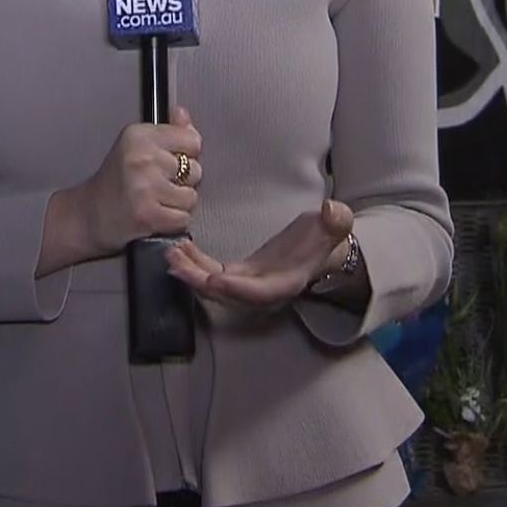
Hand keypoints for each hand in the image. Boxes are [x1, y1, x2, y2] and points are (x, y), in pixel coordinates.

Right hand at [72, 105, 202, 258]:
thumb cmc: (115, 181)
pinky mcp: (148, 214)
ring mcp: (145, 186)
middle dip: (182, 181)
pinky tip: (154, 215)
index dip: (185, 155)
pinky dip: (172, 221)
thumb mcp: (136, 146)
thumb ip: (168, 130)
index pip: (192, 141)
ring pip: (191, 197)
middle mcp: (142, 157)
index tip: (167, 163)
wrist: (89, 215)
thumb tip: (183, 114)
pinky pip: (183, 218)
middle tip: (156, 185)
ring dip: (178, 204)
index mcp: (139, 135)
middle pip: (196, 170)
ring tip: (156, 201)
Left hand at [165, 195, 353, 315]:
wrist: (321, 248)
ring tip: (170, 254)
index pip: (260, 292)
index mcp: (287, 282)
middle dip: (200, 283)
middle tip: (175, 264)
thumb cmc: (327, 237)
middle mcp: (264, 291)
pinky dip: (195, 264)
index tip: (214, 279)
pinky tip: (178, 249)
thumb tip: (332, 211)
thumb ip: (336, 221)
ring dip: (191, 273)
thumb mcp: (336, 226)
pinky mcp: (239, 274)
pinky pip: (212, 273)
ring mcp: (249, 284)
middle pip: (228, 295)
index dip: (237, 289)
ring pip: (215, 286)